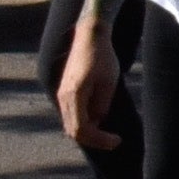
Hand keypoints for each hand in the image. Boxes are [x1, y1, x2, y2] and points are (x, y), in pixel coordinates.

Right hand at [56, 19, 122, 152]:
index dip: (99, 140)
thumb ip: (101, 105)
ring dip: (88, 133)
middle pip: (73, 131)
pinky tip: (99, 122)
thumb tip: (97, 123)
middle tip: (114, 141)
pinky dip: (83, 123)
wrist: (89, 36)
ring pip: (70, 124)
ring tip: (109, 135)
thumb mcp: (109, 82)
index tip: (117, 140)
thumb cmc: (102, 57)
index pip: (81, 129)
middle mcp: (63, 97)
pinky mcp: (65, 91)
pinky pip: (71, 115)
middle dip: (94, 140)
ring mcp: (61, 94)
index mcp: (74, 95)